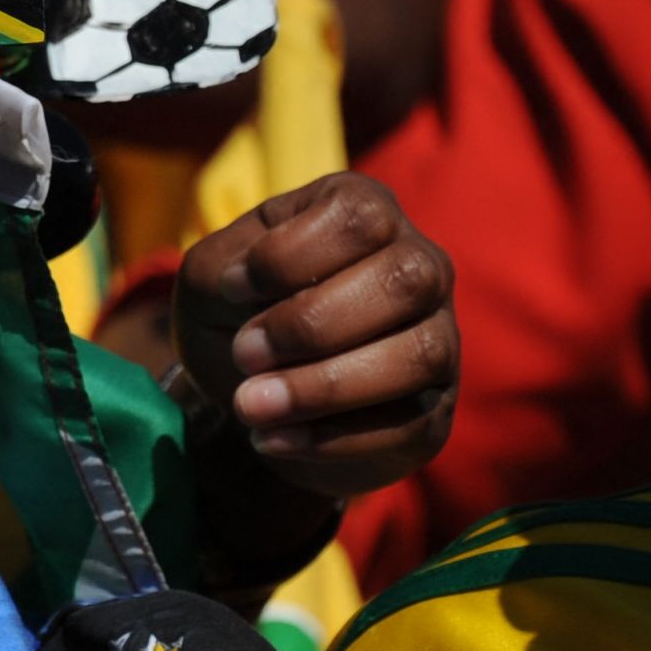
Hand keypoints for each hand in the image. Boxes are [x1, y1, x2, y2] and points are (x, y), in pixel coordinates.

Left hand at [169, 171, 455, 500]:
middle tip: (244, 354)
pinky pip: (409, 426)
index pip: (358, 217)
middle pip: (403, 281)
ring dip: (323, 387)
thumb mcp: (211, 277)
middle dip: (312, 324)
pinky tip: (271, 438)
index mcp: (368, 211)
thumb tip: (249, 287)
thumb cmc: (237, 315)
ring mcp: (439, 340)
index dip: (289, 257)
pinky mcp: (434, 412)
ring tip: (250, 405)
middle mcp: (421, 267)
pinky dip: (331, 439)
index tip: (232, 289)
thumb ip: (224, 267)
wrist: (249, 396)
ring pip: (418, 356)